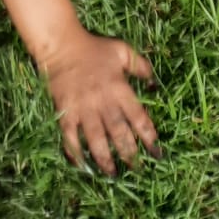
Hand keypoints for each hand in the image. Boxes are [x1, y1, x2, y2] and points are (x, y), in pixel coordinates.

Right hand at [41, 30, 158, 175]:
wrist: (62, 45)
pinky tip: (81, 165)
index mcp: (119, 88)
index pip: (138, 117)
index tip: (156, 152)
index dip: (148, 136)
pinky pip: (70, 136)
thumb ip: (140, 66)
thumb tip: (155, 85)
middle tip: (137, 169)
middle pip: (119, 132)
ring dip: (105, 158)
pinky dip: (75, 152)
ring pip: (96, 139)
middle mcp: (103, 101)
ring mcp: (83, 108)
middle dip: (129, 153)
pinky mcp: (66, 111)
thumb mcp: (122, 50)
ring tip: (112, 173)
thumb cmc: (94, 48)